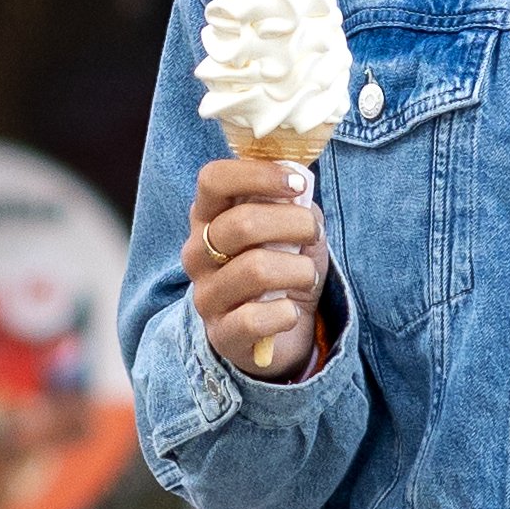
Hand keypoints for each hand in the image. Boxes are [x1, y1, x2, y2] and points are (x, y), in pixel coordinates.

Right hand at [188, 155, 337, 383]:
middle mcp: (196, 254)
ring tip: (308, 276)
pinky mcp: (221, 334)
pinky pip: (256, 318)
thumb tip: (300, 192)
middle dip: (295, 223)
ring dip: (300, 270)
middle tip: (313, 233)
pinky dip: (286, 313)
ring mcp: (206, 296)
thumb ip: (293, 205)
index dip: (258, 174)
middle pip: (242, 224)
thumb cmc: (282, 267)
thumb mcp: (291, 230)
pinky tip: (290, 312)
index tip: (297, 183)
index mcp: (207, 218)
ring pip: (256, 270)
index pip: (213, 179)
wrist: (277, 331)